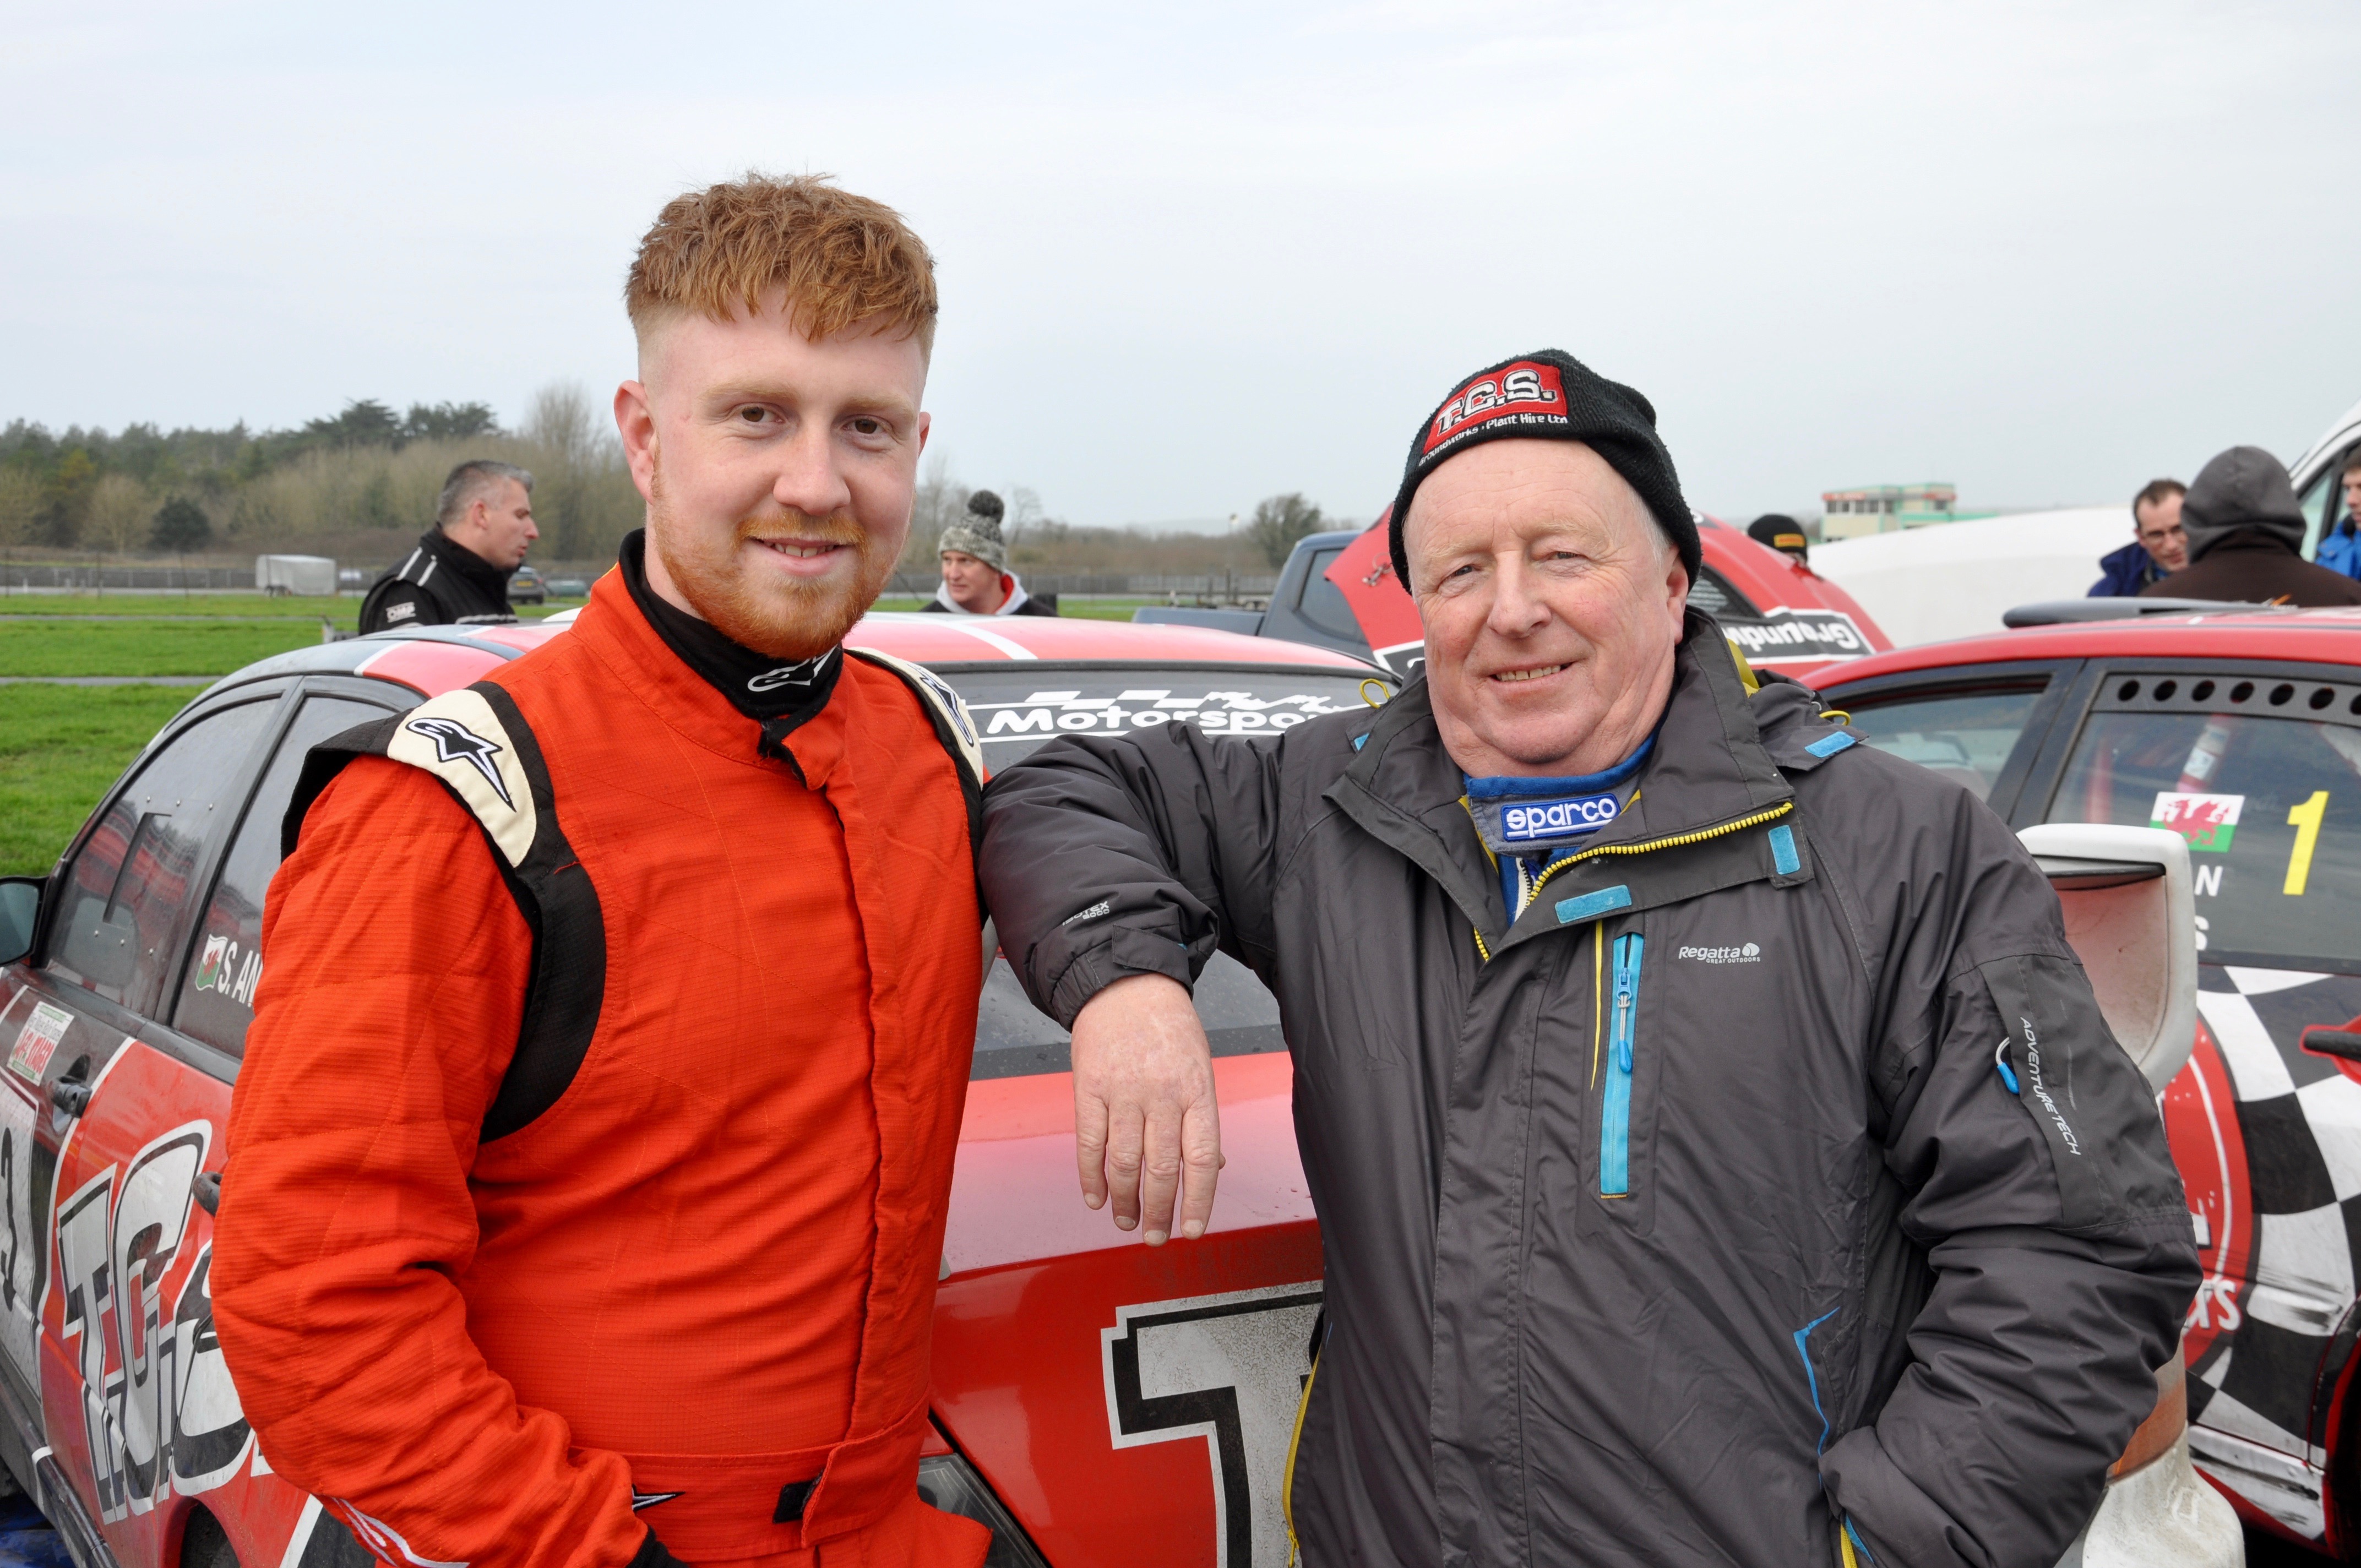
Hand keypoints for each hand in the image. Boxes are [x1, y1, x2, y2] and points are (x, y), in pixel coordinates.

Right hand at [1070, 973, 1222, 1244]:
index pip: (1203, 1159)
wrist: (1124, 984)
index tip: (1192, 1230)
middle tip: (1156, 1237)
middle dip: (1160, 1212)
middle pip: (1162, 1168)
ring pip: (1123, 1163)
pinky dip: (1090, 1177)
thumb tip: (1215, 1167)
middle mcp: (1162, 1093)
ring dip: (1124, 1201)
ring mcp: (1123, 1091)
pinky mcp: (1089, 1088)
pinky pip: (1089, 1143)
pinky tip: (1095, 1197)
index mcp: (1197, 1090)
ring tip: (1126, 1220)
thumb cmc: (1168, 1027)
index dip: (1198, 1201)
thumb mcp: (1200, 1067)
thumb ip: (1202, 1119)